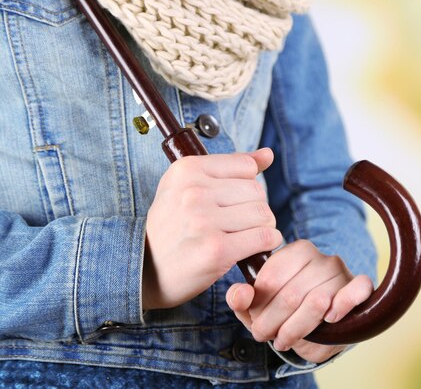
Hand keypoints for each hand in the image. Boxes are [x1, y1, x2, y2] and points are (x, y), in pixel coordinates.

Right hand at [142, 148, 282, 309]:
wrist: (147, 272)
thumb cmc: (173, 227)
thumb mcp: (188, 187)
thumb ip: (230, 167)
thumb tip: (268, 154)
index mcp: (186, 169)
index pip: (246, 166)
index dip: (246, 186)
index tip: (232, 202)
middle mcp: (193, 192)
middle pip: (257, 191)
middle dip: (256, 209)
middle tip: (239, 224)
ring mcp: (203, 221)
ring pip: (263, 214)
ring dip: (262, 228)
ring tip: (245, 236)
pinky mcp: (216, 249)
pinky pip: (263, 238)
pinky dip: (266, 244)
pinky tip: (252, 249)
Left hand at [226, 240, 373, 363]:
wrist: (319, 330)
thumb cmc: (286, 312)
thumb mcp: (258, 306)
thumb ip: (241, 299)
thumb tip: (240, 294)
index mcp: (295, 252)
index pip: (271, 277)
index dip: (259, 305)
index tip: (255, 319)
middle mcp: (321, 257)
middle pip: (291, 294)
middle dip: (273, 322)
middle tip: (265, 335)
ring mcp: (342, 272)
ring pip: (318, 300)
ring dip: (297, 327)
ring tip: (285, 339)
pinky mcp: (359, 287)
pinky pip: (358, 288)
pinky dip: (343, 304)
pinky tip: (330, 318)